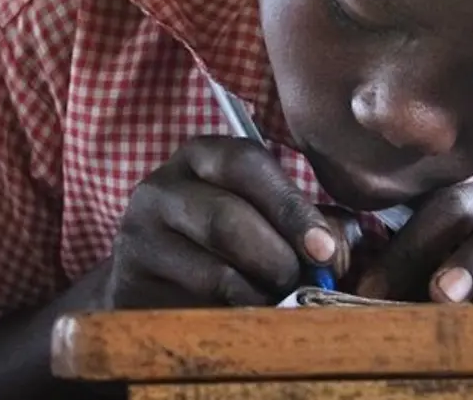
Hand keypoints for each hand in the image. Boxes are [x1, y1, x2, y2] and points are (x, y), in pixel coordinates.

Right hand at [98, 136, 346, 309]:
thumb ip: (313, 223)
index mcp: (203, 155)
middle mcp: (161, 186)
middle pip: (227, 219)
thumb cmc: (230, 245)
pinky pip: (194, 305)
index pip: (247, 164)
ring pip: (213, 269)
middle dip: (278, 258)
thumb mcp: (269, 219)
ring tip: (280, 301)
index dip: (291, 208)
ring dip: (260, 292)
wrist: (154, 283)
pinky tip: (249, 316)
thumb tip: (341, 249)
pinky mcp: (130, 283)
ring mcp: (138, 234)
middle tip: (304, 283)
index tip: (324, 250)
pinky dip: (234, 315)